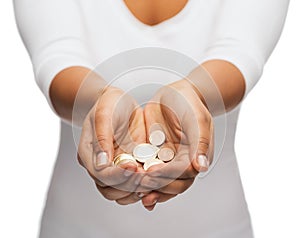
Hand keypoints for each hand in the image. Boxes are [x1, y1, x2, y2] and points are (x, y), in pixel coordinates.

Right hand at [77, 86, 146, 204]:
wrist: (120, 102)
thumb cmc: (109, 104)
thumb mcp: (104, 114)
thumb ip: (102, 137)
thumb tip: (102, 163)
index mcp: (89, 155)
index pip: (101, 174)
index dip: (117, 175)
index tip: (133, 166)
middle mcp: (101, 165)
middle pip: (110, 189)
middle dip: (129, 185)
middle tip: (146, 176)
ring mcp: (116, 167)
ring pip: (122, 192)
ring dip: (137, 190)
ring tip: (151, 181)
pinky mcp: (130, 166)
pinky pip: (136, 183)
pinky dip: (145, 185)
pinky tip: (156, 179)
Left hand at [139, 79, 213, 210]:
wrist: (175, 94)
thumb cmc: (190, 104)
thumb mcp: (197, 120)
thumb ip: (200, 143)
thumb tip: (201, 167)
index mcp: (194, 156)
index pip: (183, 173)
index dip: (168, 175)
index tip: (151, 172)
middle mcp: (181, 162)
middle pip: (171, 183)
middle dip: (156, 184)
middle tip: (139, 181)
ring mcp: (166, 160)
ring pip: (158, 180)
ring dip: (147, 186)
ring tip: (131, 188)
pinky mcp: (153, 155)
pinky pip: (146, 169)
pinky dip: (138, 176)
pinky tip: (127, 180)